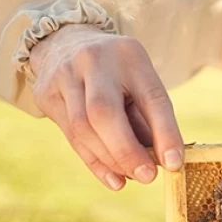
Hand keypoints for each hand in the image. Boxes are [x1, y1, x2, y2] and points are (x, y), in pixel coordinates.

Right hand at [30, 24, 183, 190]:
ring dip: (111, 159)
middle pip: (104, 113)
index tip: (174, 163)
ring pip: (82, 127)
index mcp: (130, 55)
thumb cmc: (118, 72)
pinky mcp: (47, 94)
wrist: (66, 42)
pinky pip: (71, 136)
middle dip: (127, 151)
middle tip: (148, 177)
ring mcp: (64, 76)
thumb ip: (150, 119)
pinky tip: (114, 179)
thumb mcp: (140, 82)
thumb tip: (162, 162)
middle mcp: (93, 61)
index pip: (150, 97)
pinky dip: (95, 162)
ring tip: (132, 176)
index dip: (165, 133)